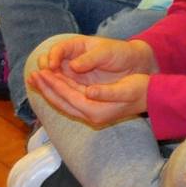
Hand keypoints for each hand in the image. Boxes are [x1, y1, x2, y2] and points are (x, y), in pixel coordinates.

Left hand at [24, 35, 156, 127]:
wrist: (152, 97)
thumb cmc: (141, 90)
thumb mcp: (126, 89)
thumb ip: (106, 92)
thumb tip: (88, 91)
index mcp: (96, 111)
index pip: (68, 96)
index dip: (54, 83)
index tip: (41, 71)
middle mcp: (90, 115)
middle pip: (61, 102)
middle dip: (46, 88)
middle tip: (32, 75)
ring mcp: (91, 114)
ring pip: (63, 102)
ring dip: (49, 90)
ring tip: (36, 79)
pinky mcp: (92, 109)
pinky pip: (70, 101)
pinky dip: (59, 92)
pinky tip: (52, 84)